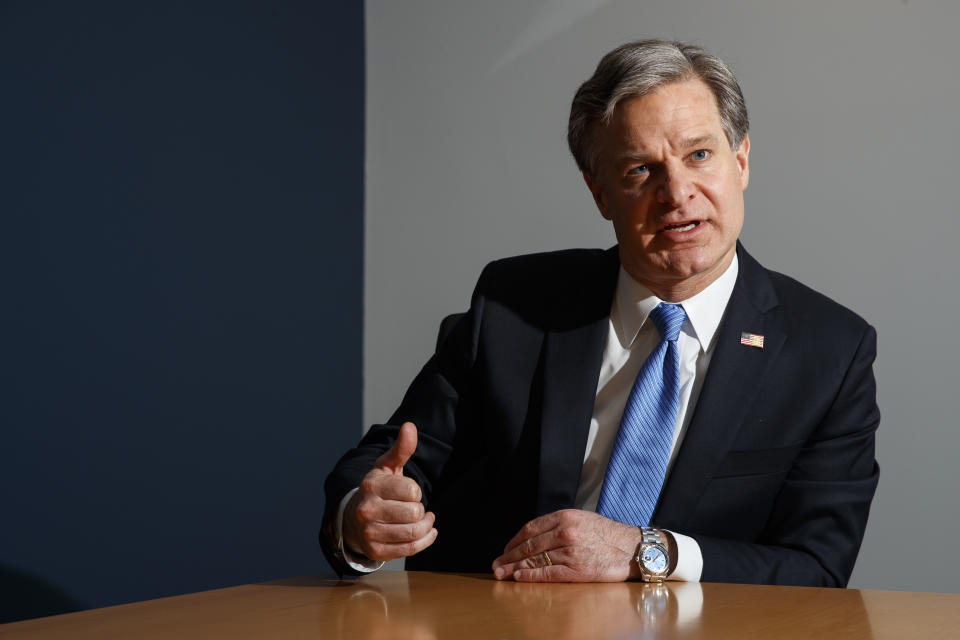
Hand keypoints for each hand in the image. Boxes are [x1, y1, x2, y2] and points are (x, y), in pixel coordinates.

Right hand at [342, 422, 437, 561]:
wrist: (353, 519)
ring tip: (424, 519)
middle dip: (420, 509)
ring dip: (426, 526)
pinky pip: (410, 549)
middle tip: (414, 507)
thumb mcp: (387, 467)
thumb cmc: (377, 490)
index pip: (412, 491)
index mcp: (370, 485)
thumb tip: (410, 426)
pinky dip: (425, 540)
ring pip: (413, 532)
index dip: (417, 491)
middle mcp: (366, 509)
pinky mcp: (375, 551)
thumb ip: (401, 448)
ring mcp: (369, 532)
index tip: (410, 492)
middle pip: (414, 513)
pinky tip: (428, 532)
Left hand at [491, 509, 641, 581]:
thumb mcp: (582, 519)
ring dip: (515, 568)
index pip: (530, 529)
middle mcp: (566, 532)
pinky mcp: (578, 570)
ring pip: (535, 559)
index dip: (514, 541)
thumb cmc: (608, 535)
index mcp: (565, 517)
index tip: (505, 549)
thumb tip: (533, 537)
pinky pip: (548, 573)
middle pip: (529, 545)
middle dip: (509, 556)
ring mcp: (571, 552)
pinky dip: (531, 576)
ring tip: (502, 574)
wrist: (634, 548)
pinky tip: (519, 578)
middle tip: (496, 565)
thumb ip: (558, 525)